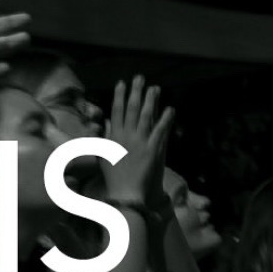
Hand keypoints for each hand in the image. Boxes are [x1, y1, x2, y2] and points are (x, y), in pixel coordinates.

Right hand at [103, 77, 173, 204]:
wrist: (125, 193)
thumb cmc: (113, 178)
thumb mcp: (103, 156)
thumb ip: (104, 139)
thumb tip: (105, 124)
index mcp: (113, 138)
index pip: (116, 112)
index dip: (119, 96)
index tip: (122, 83)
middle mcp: (125, 137)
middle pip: (130, 109)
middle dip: (135, 92)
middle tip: (139, 78)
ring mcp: (139, 143)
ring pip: (145, 116)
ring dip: (150, 100)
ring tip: (155, 88)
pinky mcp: (152, 150)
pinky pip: (159, 131)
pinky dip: (165, 119)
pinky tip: (170, 109)